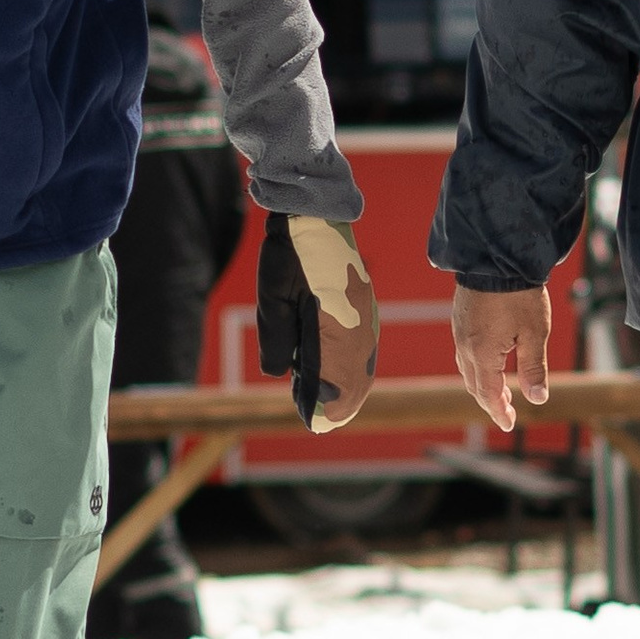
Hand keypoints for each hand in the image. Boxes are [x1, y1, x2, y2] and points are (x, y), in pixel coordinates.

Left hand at [255, 215, 379, 430]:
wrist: (316, 216)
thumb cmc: (290, 256)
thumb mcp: (273, 298)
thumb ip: (277, 340)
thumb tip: (281, 373)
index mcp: (337, 326)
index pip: (334, 382)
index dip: (324, 405)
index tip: (313, 422)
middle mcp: (359, 327)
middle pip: (356, 380)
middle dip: (339, 404)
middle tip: (319, 421)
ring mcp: (366, 317)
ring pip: (364, 366)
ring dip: (349, 388)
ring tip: (330, 405)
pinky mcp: (366, 309)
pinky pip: (365, 349)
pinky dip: (356, 368)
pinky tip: (342, 375)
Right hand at [452, 283, 550, 433]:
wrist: (497, 257)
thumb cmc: (520, 294)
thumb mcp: (534, 333)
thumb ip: (534, 368)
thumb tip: (538, 399)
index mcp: (483, 354)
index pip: (489, 394)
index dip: (499, 412)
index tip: (509, 425)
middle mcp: (465, 346)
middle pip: (475, 386)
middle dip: (491, 402)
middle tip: (509, 412)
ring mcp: (459, 332)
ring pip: (468, 370)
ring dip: (484, 386)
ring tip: (502, 392)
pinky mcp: (459, 320)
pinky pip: (464, 354)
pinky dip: (477, 368)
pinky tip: (489, 364)